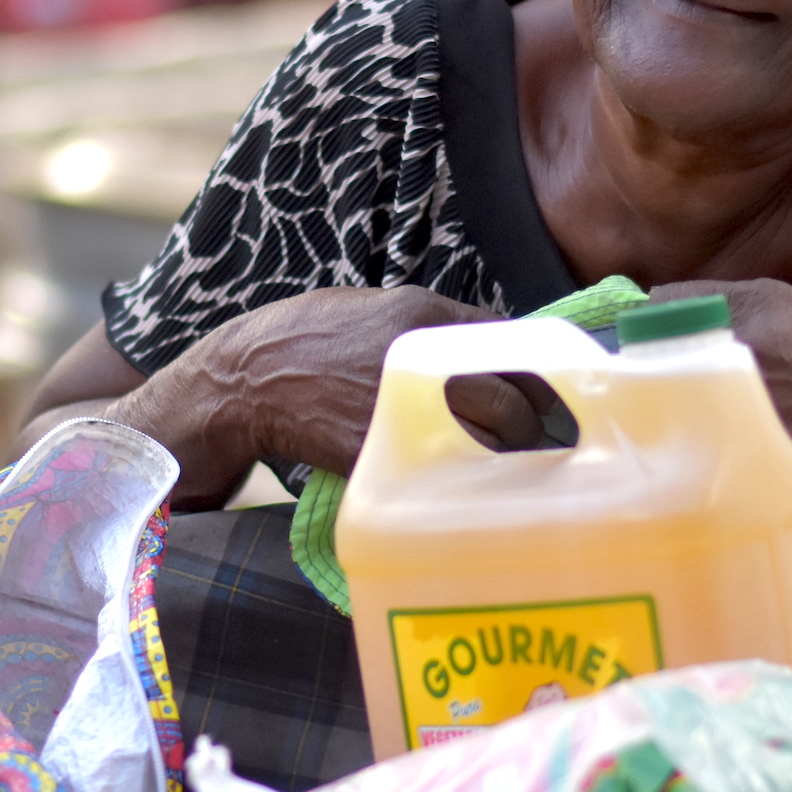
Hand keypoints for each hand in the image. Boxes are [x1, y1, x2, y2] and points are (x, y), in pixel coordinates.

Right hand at [132, 287, 541, 504]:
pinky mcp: (384, 452)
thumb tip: (482, 347)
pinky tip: (466, 483)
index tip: (547, 392)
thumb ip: (428, 323)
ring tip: (506, 466)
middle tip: (534, 441)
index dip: (534, 372)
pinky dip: (466, 479)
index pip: (508, 342)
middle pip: (511, 397)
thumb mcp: (370, 307)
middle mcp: (421, 357)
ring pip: (490, 439)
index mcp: (421, 314)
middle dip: (531, 423)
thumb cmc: (303, 341)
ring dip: (508, 456)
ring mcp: (403, 407)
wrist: (244, 383)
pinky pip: (449, 470)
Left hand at [643, 278, 791, 504]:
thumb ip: (744, 310)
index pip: (666, 303)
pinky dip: (696, 445)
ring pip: (673, 400)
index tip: (654, 341)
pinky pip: (698, 443)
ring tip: (687, 418)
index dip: (656, 324)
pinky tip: (710, 449)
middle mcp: (748, 347)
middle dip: (657, 367)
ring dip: (672, 408)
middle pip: (660, 353)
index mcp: (761, 306)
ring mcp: (747, 399)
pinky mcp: (752, 449)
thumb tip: (679, 319)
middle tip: (664, 383)